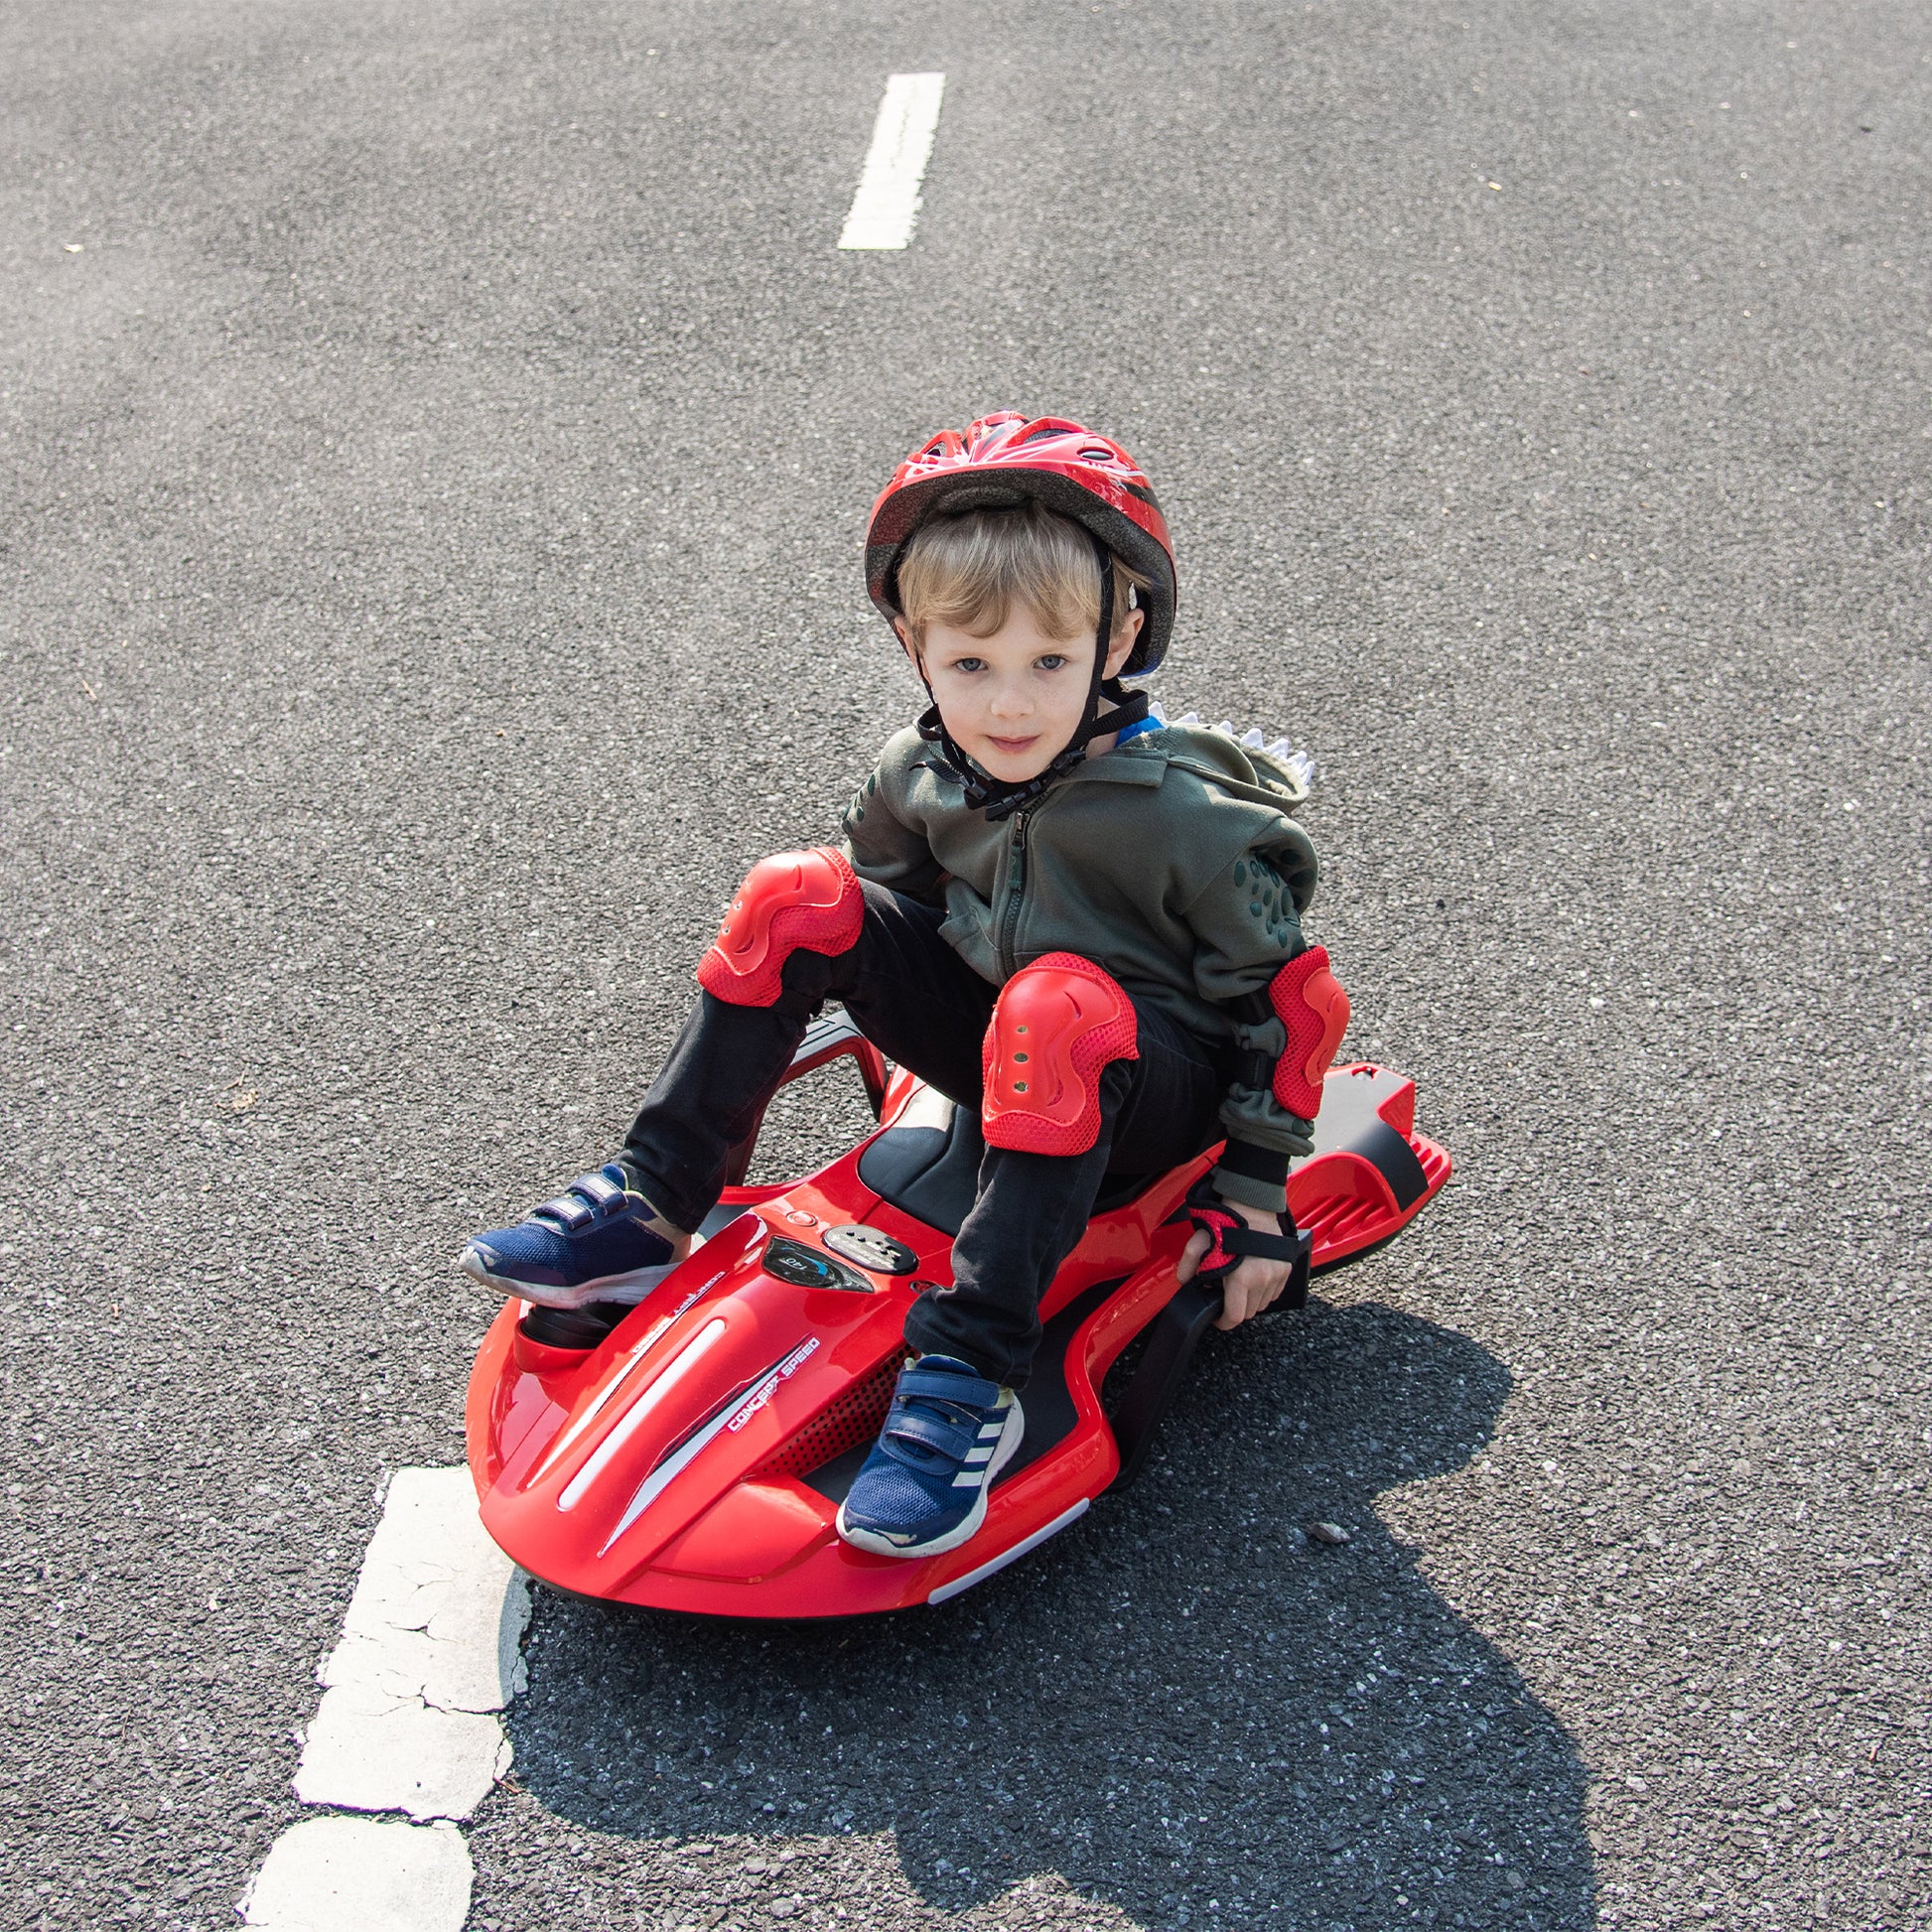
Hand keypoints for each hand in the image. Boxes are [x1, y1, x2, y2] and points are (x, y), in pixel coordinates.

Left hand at [1177, 1198, 1296, 1329]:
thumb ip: (1189, 1264)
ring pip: (1262, 1304)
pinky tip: (1253, 1279)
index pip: (1234, 1317)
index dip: (1223, 1322)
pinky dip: (1264, 1292)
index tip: (1218, 1318)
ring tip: (1239, 1285)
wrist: (1253, 1202)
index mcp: (1242, 1277)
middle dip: (1235, 1309)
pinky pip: (1275, 1293)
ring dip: (1251, 1301)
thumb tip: (1183, 1280)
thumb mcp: (1200, 1241)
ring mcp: (1277, 1274)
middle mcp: (1263, 1279)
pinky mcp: (1286, 1268)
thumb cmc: (1228, 1220)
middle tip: (1225, 1296)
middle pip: (1249, 1312)